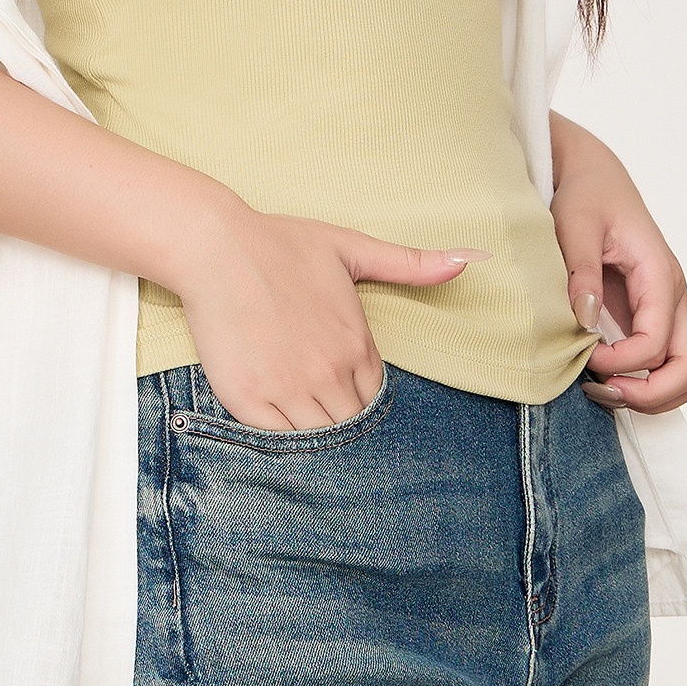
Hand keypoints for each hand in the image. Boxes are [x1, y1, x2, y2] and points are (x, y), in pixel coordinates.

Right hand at [171, 208, 489, 431]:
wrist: (216, 246)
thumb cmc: (280, 243)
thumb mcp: (350, 248)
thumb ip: (408, 263)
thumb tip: (470, 259)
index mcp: (357, 344)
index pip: (375, 399)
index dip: (360, 398)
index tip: (341, 391)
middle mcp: (329, 373)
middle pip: (349, 427)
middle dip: (340, 423)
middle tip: (320, 414)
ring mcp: (288, 390)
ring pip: (317, 441)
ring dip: (312, 437)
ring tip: (302, 429)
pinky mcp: (249, 399)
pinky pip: (274, 442)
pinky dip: (277, 442)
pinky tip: (274, 429)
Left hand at [549, 116, 686, 416]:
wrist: (596, 178)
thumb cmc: (587, 196)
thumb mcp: (575, 224)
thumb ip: (581, 271)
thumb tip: (583, 320)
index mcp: (660, 275)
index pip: (658, 342)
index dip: (621, 362)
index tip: (582, 354)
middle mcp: (673, 297)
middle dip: (651, 394)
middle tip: (603, 391)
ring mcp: (667, 309)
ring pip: (686, 373)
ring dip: (651, 394)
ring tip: (602, 388)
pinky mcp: (652, 316)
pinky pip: (666, 363)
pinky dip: (645, 382)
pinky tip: (604, 375)